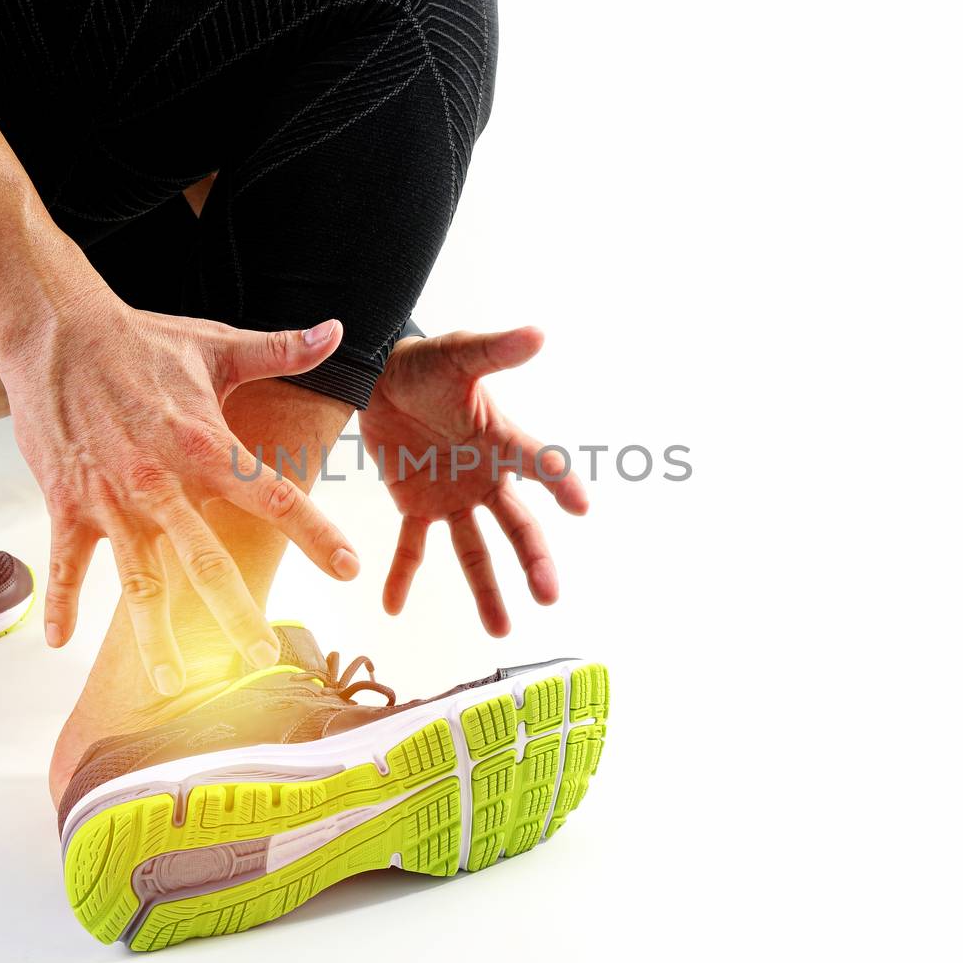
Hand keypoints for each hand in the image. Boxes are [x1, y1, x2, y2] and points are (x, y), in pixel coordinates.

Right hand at [0, 281, 358, 694]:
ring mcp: (111, 499)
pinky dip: (63, 602)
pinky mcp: (67, 503)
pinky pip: (67, 563)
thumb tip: (336, 331)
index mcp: (205, 446)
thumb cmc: (140, 340)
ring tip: (171, 683)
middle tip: (262, 656)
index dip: (315, 533)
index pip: (273, 496)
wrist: (55, 330)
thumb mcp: (217, 345)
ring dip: (154, 633)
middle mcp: (160, 482)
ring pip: (138, 578)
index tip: (349, 569)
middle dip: (232, 611)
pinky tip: (62, 643)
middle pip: (204, 559)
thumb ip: (282, 349)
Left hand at [358, 327, 588, 634]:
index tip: (583, 506)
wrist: (378, 375)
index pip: (540, 464)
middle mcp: (486, 477)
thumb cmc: (427, 363)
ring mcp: (453, 496)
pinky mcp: (416, 506)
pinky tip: (392, 608)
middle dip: (534, 559)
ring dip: (487, 589)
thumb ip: (496, 351)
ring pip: (475, 550)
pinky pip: (412, 547)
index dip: (562, 483)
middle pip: (516, 525)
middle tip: (549, 593)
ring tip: (500, 630)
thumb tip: (538, 333)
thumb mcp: (460, 354)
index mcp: (500, 442)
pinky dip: (401, 577)